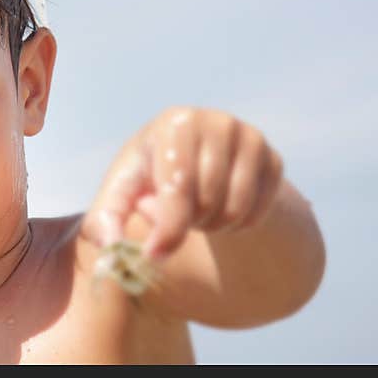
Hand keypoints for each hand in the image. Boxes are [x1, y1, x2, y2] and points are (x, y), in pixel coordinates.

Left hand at [81, 107, 284, 261]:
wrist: (193, 160)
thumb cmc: (149, 177)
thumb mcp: (121, 193)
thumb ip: (105, 219)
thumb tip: (110, 246)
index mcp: (175, 123)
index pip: (178, 187)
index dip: (167, 229)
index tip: (155, 256)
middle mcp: (216, 122)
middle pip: (207, 202)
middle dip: (187, 223)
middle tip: (176, 215)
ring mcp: (250, 137)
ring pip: (235, 210)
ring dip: (212, 226)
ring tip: (196, 212)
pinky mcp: (273, 158)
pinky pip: (259, 212)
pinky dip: (237, 225)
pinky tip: (220, 209)